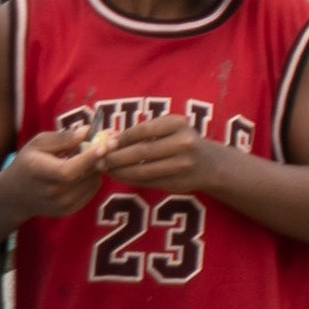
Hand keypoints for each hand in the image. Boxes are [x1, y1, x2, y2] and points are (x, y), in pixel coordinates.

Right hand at [0, 117, 111, 224]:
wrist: (14, 196)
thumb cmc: (27, 163)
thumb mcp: (38, 144)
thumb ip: (62, 138)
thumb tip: (86, 132)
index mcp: (38, 173)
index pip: (67, 171)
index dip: (88, 159)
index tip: (104, 145)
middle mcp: (50, 192)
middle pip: (85, 176)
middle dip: (101, 157)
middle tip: (112, 141)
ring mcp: (60, 205)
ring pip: (92, 182)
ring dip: (98, 166)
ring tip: (95, 153)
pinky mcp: (69, 210)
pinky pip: (92, 190)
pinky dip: (93, 177)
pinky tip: (86, 168)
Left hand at [94, 114, 212, 192]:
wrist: (210, 163)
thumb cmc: (180, 140)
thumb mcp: (168, 128)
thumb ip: (142, 132)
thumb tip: (108, 139)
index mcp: (179, 124)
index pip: (143, 130)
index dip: (121, 138)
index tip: (105, 143)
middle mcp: (183, 144)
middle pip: (141, 152)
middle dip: (115, 156)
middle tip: (98, 159)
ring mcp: (182, 165)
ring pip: (142, 170)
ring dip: (119, 171)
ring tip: (105, 169)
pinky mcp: (177, 183)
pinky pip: (147, 182)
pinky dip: (129, 179)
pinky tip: (119, 176)